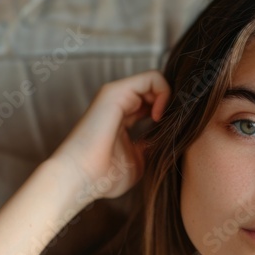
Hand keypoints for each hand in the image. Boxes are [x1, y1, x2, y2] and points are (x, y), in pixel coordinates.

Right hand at [49, 70, 170, 200]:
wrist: (81, 177)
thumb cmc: (105, 176)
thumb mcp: (138, 161)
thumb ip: (151, 146)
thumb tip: (169, 137)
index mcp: (124, 118)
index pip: (153, 104)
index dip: (169, 114)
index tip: (173, 133)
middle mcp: (120, 103)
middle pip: (157, 91)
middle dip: (173, 105)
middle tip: (174, 126)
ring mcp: (117, 95)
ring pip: (156, 80)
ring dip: (170, 100)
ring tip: (164, 123)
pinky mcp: (116, 91)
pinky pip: (152, 78)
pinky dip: (165, 93)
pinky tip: (159, 117)